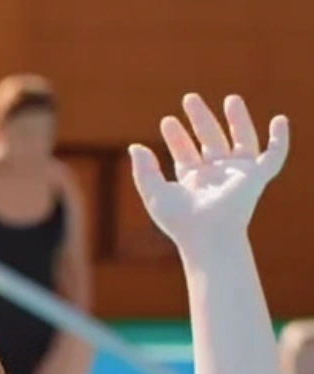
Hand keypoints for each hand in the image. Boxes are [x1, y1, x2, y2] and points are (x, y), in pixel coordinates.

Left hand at [130, 93, 287, 254]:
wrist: (207, 233)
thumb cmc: (180, 219)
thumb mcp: (155, 192)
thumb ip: (144, 170)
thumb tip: (135, 146)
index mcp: (194, 181)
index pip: (186, 154)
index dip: (177, 137)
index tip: (167, 121)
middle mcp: (217, 175)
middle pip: (211, 140)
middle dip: (201, 119)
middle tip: (190, 98)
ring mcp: (238, 174)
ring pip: (241, 140)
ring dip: (237, 119)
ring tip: (230, 98)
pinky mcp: (256, 176)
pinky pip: (274, 155)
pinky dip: (280, 140)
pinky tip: (279, 120)